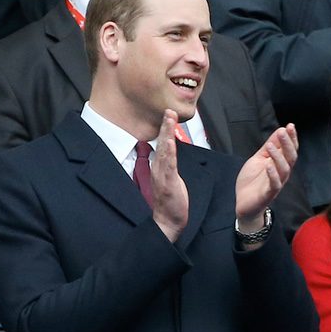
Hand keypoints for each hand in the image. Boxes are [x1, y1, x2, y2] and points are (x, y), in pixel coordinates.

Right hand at [151, 109, 187, 242]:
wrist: (168, 221)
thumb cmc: (170, 201)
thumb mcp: (170, 179)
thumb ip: (169, 166)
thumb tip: (171, 155)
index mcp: (160, 167)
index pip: (163, 144)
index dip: (165, 129)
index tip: (168, 114)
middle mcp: (159, 168)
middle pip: (162, 143)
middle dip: (165, 126)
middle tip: (168, 110)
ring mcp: (162, 175)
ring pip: (165, 150)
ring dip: (167, 134)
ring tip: (169, 120)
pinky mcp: (168, 183)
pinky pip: (169, 166)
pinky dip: (169, 153)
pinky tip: (170, 143)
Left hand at [235, 124, 297, 230]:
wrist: (244, 204)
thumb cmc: (252, 181)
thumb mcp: (259, 159)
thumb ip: (269, 146)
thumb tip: (280, 130)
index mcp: (280, 164)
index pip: (290, 149)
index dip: (292, 138)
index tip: (290, 126)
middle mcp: (281, 173)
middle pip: (290, 157)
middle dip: (288, 144)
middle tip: (283, 131)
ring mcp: (276, 184)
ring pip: (284, 169)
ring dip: (278, 156)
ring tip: (270, 145)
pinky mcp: (268, 194)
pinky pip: (275, 184)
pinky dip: (273, 174)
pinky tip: (269, 165)